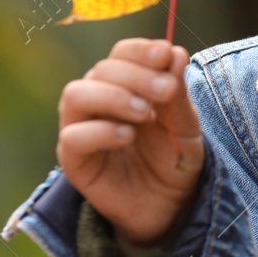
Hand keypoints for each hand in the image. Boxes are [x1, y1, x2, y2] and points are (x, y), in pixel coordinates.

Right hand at [57, 38, 204, 253]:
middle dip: (136, 75)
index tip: (166, 54)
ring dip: (113, 96)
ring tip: (145, 113)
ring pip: (76, 94)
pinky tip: (127, 136)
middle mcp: (97, 99)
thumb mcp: (185, 125)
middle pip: (102, 70)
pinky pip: (72, 137)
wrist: (170, 207)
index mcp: (125, 84)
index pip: (121, 53)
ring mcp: (81, 128)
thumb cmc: (174, 158)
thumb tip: (174, 53)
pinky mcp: (74, 160)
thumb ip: (177, 93)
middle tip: (166, 89)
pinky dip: (100, 131)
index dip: (141, 50)